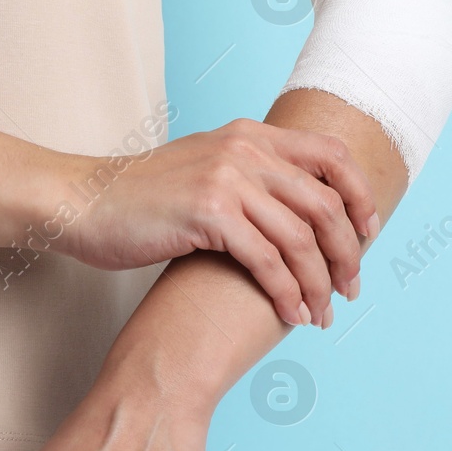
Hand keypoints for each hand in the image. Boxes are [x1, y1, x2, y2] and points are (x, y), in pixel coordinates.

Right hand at [60, 118, 378, 327]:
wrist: (83, 202)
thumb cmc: (144, 197)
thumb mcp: (208, 167)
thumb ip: (254, 174)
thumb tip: (303, 206)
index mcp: (252, 135)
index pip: (333, 156)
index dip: (359, 196)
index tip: (368, 234)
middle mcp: (246, 150)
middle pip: (325, 205)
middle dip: (347, 254)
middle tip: (350, 290)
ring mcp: (227, 179)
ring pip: (300, 239)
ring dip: (319, 284)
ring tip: (322, 315)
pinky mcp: (208, 214)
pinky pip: (267, 261)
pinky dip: (287, 293)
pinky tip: (292, 314)